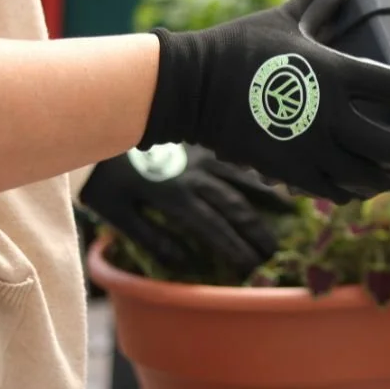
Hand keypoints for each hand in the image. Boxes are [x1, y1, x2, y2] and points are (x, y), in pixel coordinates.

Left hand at [80, 143, 293, 277]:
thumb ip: (152, 239)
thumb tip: (185, 263)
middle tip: (275, 250)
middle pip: (235, 206)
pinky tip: (270, 179)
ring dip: (267, 199)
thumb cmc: (104, 178)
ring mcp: (202, 156)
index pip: (213, 227)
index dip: (234, 247)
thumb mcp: (117, 214)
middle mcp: (196, 176)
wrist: (100, 123)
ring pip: (242, 179)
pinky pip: (236, 159)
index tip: (251, 265)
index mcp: (175, 196)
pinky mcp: (202, 142)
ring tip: (289, 213)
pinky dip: (255, 172)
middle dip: (257, 231)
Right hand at [138, 0, 389, 203]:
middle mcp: (329, 116)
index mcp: (332, 73)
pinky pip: (338, 190)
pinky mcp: (291, 173)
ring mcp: (310, 149)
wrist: (192, 88)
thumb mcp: (285, 16)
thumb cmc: (240, 46)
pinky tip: (366, 182)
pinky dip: (358, 188)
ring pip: (369, 177)